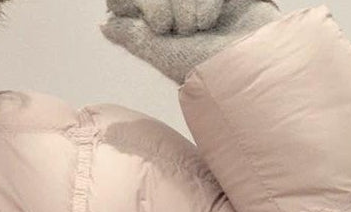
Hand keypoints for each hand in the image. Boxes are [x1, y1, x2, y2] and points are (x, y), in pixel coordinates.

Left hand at [100, 0, 281, 84]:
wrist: (245, 60)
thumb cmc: (201, 66)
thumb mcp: (161, 53)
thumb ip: (132, 36)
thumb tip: (105, 23)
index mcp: (157, 28)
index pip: (132, 3)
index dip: (145, 6)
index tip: (162, 26)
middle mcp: (176, 11)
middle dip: (168, 7)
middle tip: (184, 30)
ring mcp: (198, 2)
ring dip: (190, 5)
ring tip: (203, 27)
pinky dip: (209, 1)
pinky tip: (213, 18)